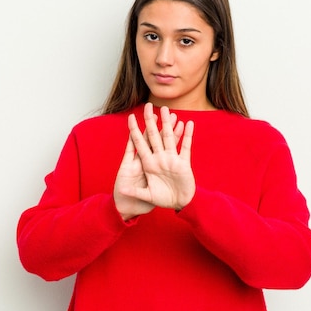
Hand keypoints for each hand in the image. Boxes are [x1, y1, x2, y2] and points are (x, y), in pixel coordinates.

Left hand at [113, 103, 195, 219]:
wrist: (177, 204)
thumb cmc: (160, 199)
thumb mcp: (144, 195)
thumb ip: (134, 192)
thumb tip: (121, 190)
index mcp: (148, 164)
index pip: (140, 143)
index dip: (135, 130)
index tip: (131, 117)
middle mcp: (159, 159)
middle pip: (154, 136)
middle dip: (151, 121)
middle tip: (149, 106)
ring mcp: (172, 160)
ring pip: (170, 138)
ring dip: (169, 125)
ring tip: (168, 111)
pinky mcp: (184, 164)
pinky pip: (186, 147)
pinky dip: (188, 136)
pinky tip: (189, 124)